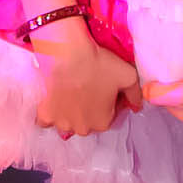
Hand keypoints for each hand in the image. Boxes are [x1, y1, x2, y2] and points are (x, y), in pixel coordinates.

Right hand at [33, 20, 142, 136]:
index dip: (112, 98)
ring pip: (69, 121)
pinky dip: (51, 113)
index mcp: (103, 122)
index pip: (111, 113)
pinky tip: (54, 100)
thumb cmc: (99, 64)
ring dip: (72, 111)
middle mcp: (83, 129)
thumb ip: (136, 94)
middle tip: (90, 84)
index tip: (108, 84)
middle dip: (92, 106)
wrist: (67, 54)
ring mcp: (62, 123)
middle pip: (90, 118)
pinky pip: (48, 120)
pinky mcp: (45, 115)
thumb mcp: (128, 75)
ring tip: (72, 90)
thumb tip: (137, 107)